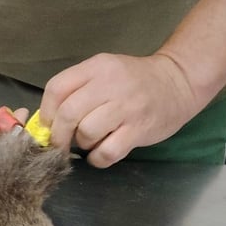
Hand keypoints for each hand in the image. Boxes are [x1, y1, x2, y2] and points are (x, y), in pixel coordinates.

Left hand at [38, 53, 207, 167]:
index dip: (46, 112)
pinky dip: (98, 158)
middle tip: (61, 142)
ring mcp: (127, 108)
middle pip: (68, 114)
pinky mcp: (139, 129)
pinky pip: (107, 152)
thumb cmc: (134, 81)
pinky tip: (102, 152)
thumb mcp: (105, 72)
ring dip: (82, 144)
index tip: (49, 124)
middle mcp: (111, 84)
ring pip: (86, 133)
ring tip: (91, 141)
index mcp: (97, 67)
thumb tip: (48, 121)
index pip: (57, 88)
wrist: (178, 82)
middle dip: (58, 135)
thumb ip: (77, 89)